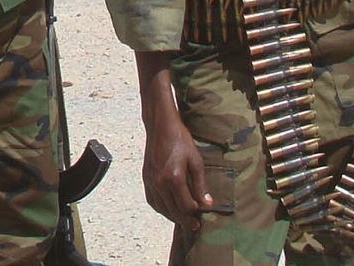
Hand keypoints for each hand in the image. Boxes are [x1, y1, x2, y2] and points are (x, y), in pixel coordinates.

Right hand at [141, 109, 212, 231]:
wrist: (160, 127)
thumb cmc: (180, 140)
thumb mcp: (196, 161)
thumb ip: (201, 184)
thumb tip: (206, 203)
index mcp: (174, 178)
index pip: (185, 206)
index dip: (193, 215)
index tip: (200, 220)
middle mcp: (160, 182)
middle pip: (172, 210)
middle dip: (184, 220)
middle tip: (194, 226)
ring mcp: (151, 181)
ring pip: (161, 207)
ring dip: (172, 216)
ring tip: (182, 219)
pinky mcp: (146, 178)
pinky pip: (152, 200)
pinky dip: (160, 208)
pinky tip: (168, 209)